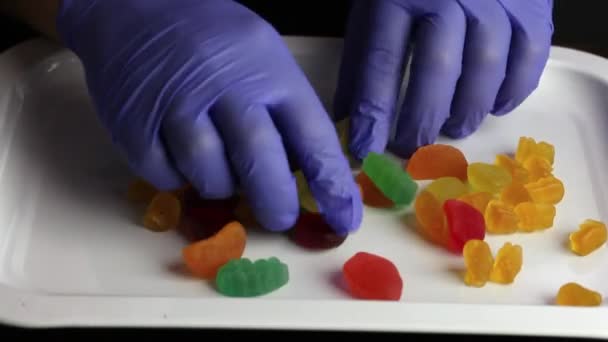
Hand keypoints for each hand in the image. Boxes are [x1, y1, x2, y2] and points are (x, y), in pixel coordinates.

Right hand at [56, 0, 361, 234]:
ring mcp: (176, 106)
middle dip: (277, 203)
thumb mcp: (261, 53)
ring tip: (222, 171)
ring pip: (211, 176)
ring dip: (222, 187)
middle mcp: (225, 87)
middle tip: (281, 219)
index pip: (312, 135)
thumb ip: (284, 107)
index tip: (344, 217)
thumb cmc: (209, 37)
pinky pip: (166, 177)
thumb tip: (307, 171)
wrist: (133, 7)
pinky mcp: (134, 126)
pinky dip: (179, 180)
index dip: (332, 183)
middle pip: (261, 162)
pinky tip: (182, 159)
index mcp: (268, 69)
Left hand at [334, 0, 553, 158]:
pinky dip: (514, 90)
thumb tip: (349, 120)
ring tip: (454, 129)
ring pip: (487, 66)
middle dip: (422, 119)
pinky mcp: (532, 6)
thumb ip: (362, 61)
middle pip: (438, 68)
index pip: (382, 60)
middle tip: (412, 148)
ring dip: (468, 110)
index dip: (373, 111)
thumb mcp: (375, 9)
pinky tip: (496, 106)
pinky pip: (530, 56)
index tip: (366, 147)